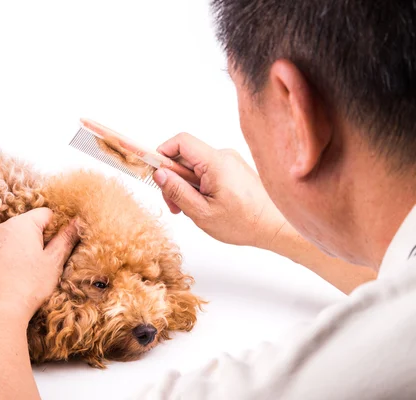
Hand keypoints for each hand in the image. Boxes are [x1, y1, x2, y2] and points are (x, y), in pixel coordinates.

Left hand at [0, 208, 78, 323]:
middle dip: (33, 240)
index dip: (54, 229)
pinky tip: (4, 280)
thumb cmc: (28, 287)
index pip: (45, 214)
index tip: (53, 248)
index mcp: (21, 225)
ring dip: (14, 251)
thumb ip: (66, 239)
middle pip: (23, 227)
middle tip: (38, 264)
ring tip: (19, 275)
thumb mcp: (53, 263)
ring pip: (5, 240)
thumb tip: (77, 223)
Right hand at [152, 133, 286, 248]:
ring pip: (195, 166)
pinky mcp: (233, 170)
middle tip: (173, 204)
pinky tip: (203, 206)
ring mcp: (229, 162)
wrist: (276, 227)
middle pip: (185, 156)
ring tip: (190, 209)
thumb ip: (177, 191)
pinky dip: (198, 186)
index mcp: (216, 162)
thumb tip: (158, 173)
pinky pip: (207, 171)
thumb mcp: (202, 213)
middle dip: (173, 178)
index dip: (162, 152)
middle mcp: (223, 156)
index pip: (181, 141)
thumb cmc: (244, 222)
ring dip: (185, 185)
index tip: (153, 171)